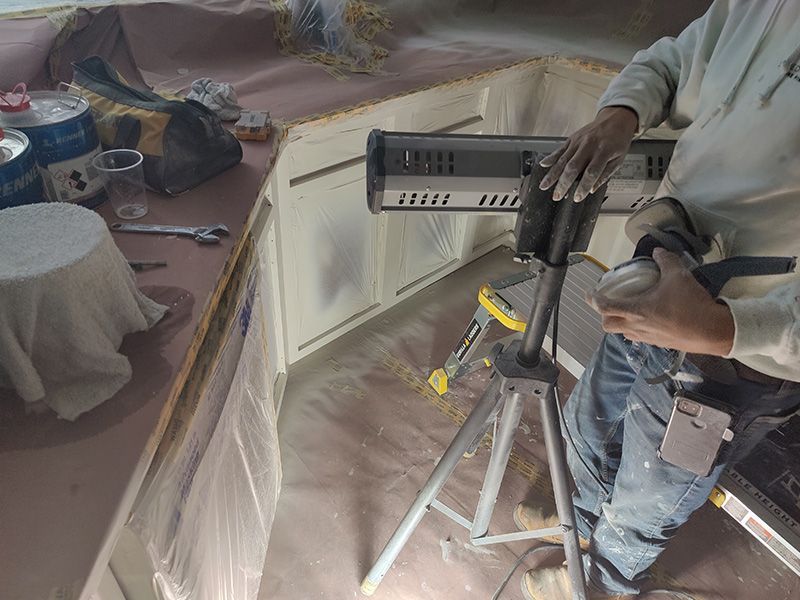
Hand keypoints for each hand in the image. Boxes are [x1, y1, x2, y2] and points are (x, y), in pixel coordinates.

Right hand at [540, 106, 638, 201]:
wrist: (616, 118)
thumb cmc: (618, 139)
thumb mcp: (619, 159)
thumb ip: (605, 175)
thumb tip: (592, 189)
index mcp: (604, 151)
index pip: (591, 172)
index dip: (583, 187)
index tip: (577, 197)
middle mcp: (589, 145)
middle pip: (573, 167)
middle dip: (563, 184)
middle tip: (557, 196)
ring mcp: (579, 141)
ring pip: (563, 160)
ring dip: (552, 174)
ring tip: (544, 186)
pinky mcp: (572, 138)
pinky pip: (560, 149)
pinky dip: (550, 158)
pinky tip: (543, 165)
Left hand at [588, 249, 734, 355]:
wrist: (713, 331)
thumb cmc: (691, 304)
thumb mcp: (678, 276)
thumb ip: (666, 261)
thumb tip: (658, 251)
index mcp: (636, 310)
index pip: (605, 307)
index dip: (594, 300)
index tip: (589, 295)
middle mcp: (637, 327)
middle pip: (608, 326)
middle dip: (605, 316)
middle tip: (609, 304)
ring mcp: (647, 338)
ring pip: (624, 333)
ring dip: (621, 323)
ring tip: (627, 311)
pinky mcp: (659, 344)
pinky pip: (640, 338)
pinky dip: (637, 329)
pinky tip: (648, 320)